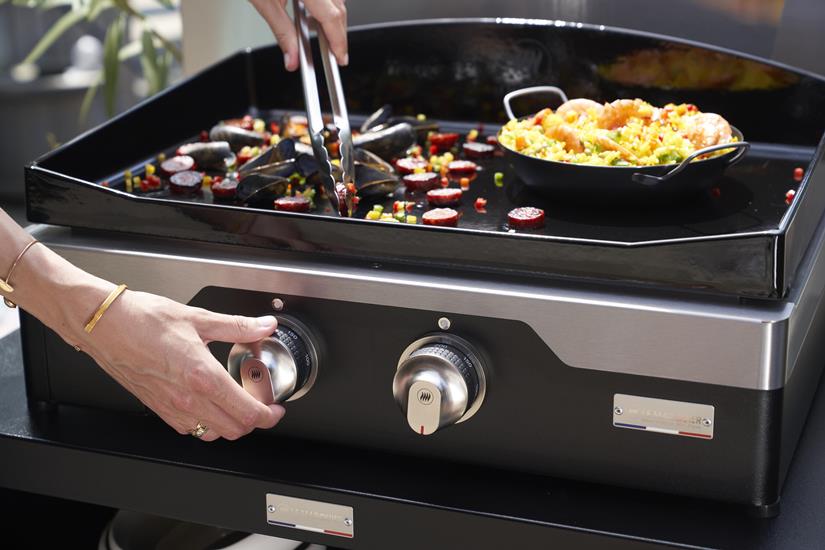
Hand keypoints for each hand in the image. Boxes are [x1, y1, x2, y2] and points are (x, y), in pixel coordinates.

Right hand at [80, 290, 285, 441]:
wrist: (102, 325)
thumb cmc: (141, 318)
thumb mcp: (198, 318)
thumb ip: (237, 326)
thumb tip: (264, 325)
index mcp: (202, 375)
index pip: (246, 412)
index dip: (268, 415)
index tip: (276, 408)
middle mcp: (187, 397)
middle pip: (234, 430)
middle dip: (254, 422)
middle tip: (262, 406)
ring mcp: (171, 406)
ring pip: (212, 434)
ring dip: (230, 425)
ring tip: (237, 405)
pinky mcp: (157, 408)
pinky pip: (189, 429)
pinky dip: (206, 424)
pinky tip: (208, 404)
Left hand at [249, 0, 347, 70]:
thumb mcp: (264, 1)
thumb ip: (282, 32)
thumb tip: (292, 58)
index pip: (332, 17)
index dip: (339, 41)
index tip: (340, 57)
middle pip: (339, 8)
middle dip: (338, 33)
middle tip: (335, 52)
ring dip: (334, 17)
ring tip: (324, 34)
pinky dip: (327, 3)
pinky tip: (317, 11)